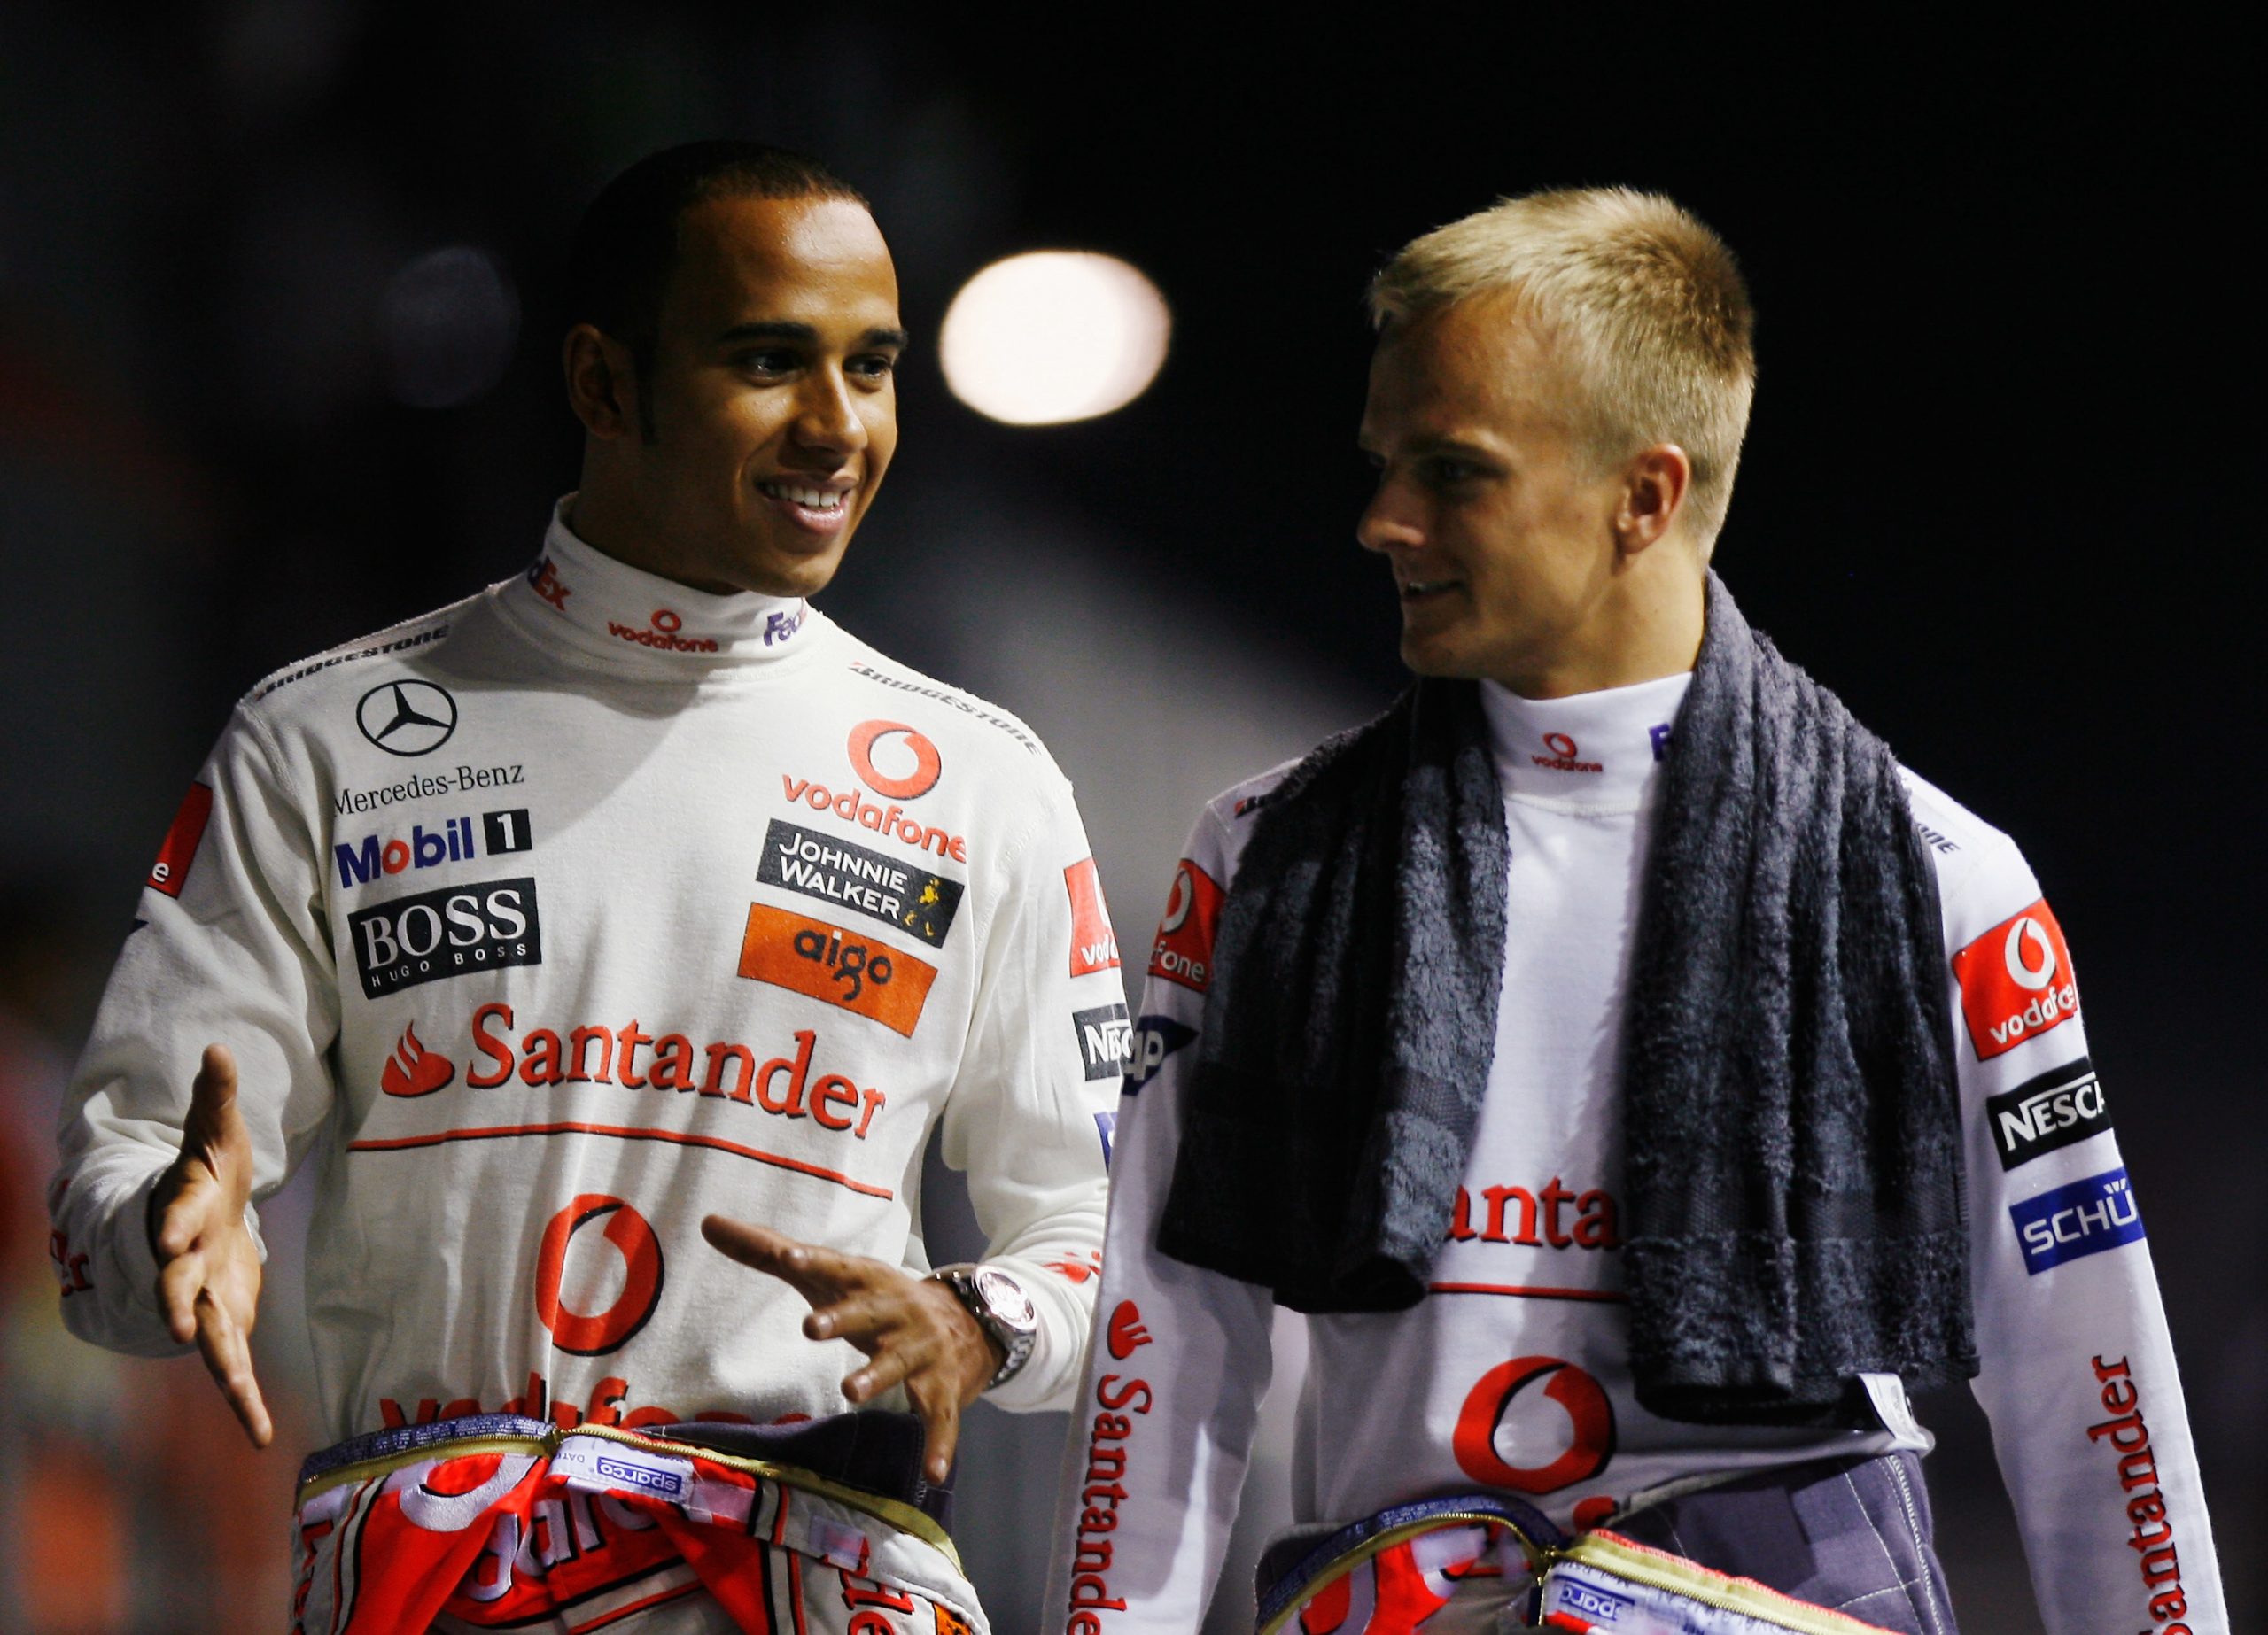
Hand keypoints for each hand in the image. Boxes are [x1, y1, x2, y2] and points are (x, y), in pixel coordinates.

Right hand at [149, 1044, 271, 1447]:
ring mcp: (201, 1299)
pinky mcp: (223, 1322)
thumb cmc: (210, 1168)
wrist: (201, 1213)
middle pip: (177, 1287)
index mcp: (185, 1214)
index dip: (175, 1225)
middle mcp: (184, 1265)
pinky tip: (262, 1436)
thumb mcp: (217, 1128)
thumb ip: (216, 1094)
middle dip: (177, 1304)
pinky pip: (234, 1368)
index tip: (171, 1236)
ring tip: (242, 1406)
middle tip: (177, 1326)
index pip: (176, 1218)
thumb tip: (218, 1048)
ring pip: (209, 1340)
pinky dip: (245, 1402)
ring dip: (224, 1370)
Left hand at [700, 1216, 1001, 1483]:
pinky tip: (934, 1472)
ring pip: (898, 1363)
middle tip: (810, 1327)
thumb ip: (769, 1252)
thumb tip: (708, 1223)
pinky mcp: (941, 1388)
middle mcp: (896, 1312)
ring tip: (849, 1391)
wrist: (968, 1320)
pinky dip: (940, 1443)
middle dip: (842, 1318)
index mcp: (868, 1281)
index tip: (788, 1258)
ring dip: (877, 1376)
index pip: (837, 1266)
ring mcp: (921, 1350)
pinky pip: (940, 1417)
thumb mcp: (831, 1274)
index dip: (813, 1262)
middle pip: (867, 1312)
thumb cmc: (877, 1296)